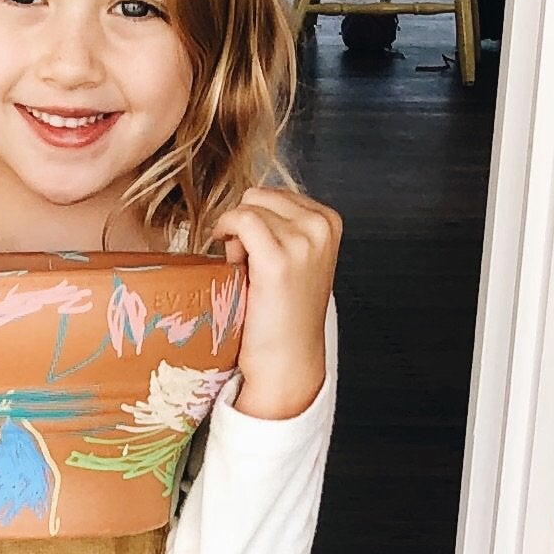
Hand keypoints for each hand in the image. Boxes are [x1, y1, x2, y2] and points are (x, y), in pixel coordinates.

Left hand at [219, 186, 340, 421]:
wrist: (287, 359)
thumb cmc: (284, 313)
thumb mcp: (295, 258)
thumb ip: (279, 228)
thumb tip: (243, 209)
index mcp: (328, 221)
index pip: (277, 194)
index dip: (257, 217)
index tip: (252, 246)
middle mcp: (320, 227)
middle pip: (260, 195)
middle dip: (245, 221)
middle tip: (244, 259)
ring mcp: (302, 241)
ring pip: (249, 206)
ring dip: (235, 231)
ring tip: (241, 266)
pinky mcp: (279, 259)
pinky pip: (242, 220)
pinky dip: (225, 229)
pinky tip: (225, 253)